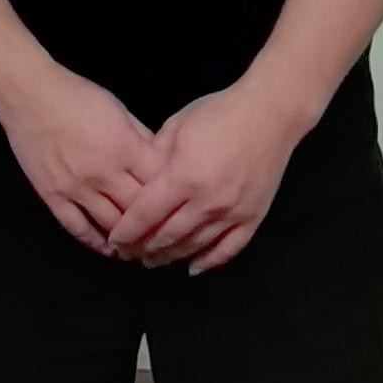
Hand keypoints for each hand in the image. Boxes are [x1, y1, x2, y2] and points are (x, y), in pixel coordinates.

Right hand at [0, 63, 161, 252]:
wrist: (27, 94)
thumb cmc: (75, 95)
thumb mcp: (119, 110)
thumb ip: (141, 139)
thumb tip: (161, 163)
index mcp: (125, 148)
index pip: (159, 186)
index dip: (172, 199)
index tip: (178, 208)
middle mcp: (103, 173)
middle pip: (138, 212)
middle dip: (154, 226)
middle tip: (164, 236)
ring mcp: (77, 188)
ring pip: (112, 226)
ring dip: (129, 240)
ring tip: (140, 246)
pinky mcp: (53, 196)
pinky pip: (78, 228)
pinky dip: (95, 243)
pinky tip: (109, 248)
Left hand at [107, 79, 308, 272]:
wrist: (268, 115)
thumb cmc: (217, 114)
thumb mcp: (175, 128)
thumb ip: (154, 158)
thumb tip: (137, 182)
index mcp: (183, 177)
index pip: (146, 214)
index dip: (127, 231)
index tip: (114, 241)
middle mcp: (207, 202)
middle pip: (168, 236)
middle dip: (143, 248)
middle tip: (127, 254)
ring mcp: (232, 214)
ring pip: (195, 246)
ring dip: (171, 257)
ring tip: (152, 261)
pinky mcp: (252, 218)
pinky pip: (228, 250)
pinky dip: (209, 262)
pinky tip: (193, 267)